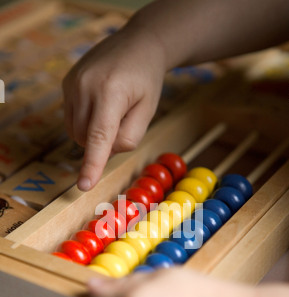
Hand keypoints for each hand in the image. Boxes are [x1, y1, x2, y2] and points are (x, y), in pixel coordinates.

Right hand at [63, 25, 165, 190]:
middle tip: (124, 122)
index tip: (84, 185)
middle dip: (104, 143)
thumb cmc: (146, 80)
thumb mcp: (148, 111)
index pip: (99, 136)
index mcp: (111, 92)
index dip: (92, 163)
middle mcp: (85, 86)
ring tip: (112, 111)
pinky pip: (71, 119)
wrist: (137, 44)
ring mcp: (72, 84)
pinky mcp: (66, 84)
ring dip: (93, 134)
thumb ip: (129, 137)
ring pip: (76, 132)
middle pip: (87, 138)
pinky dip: (86, 123)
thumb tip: (105, 152)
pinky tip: (100, 105)